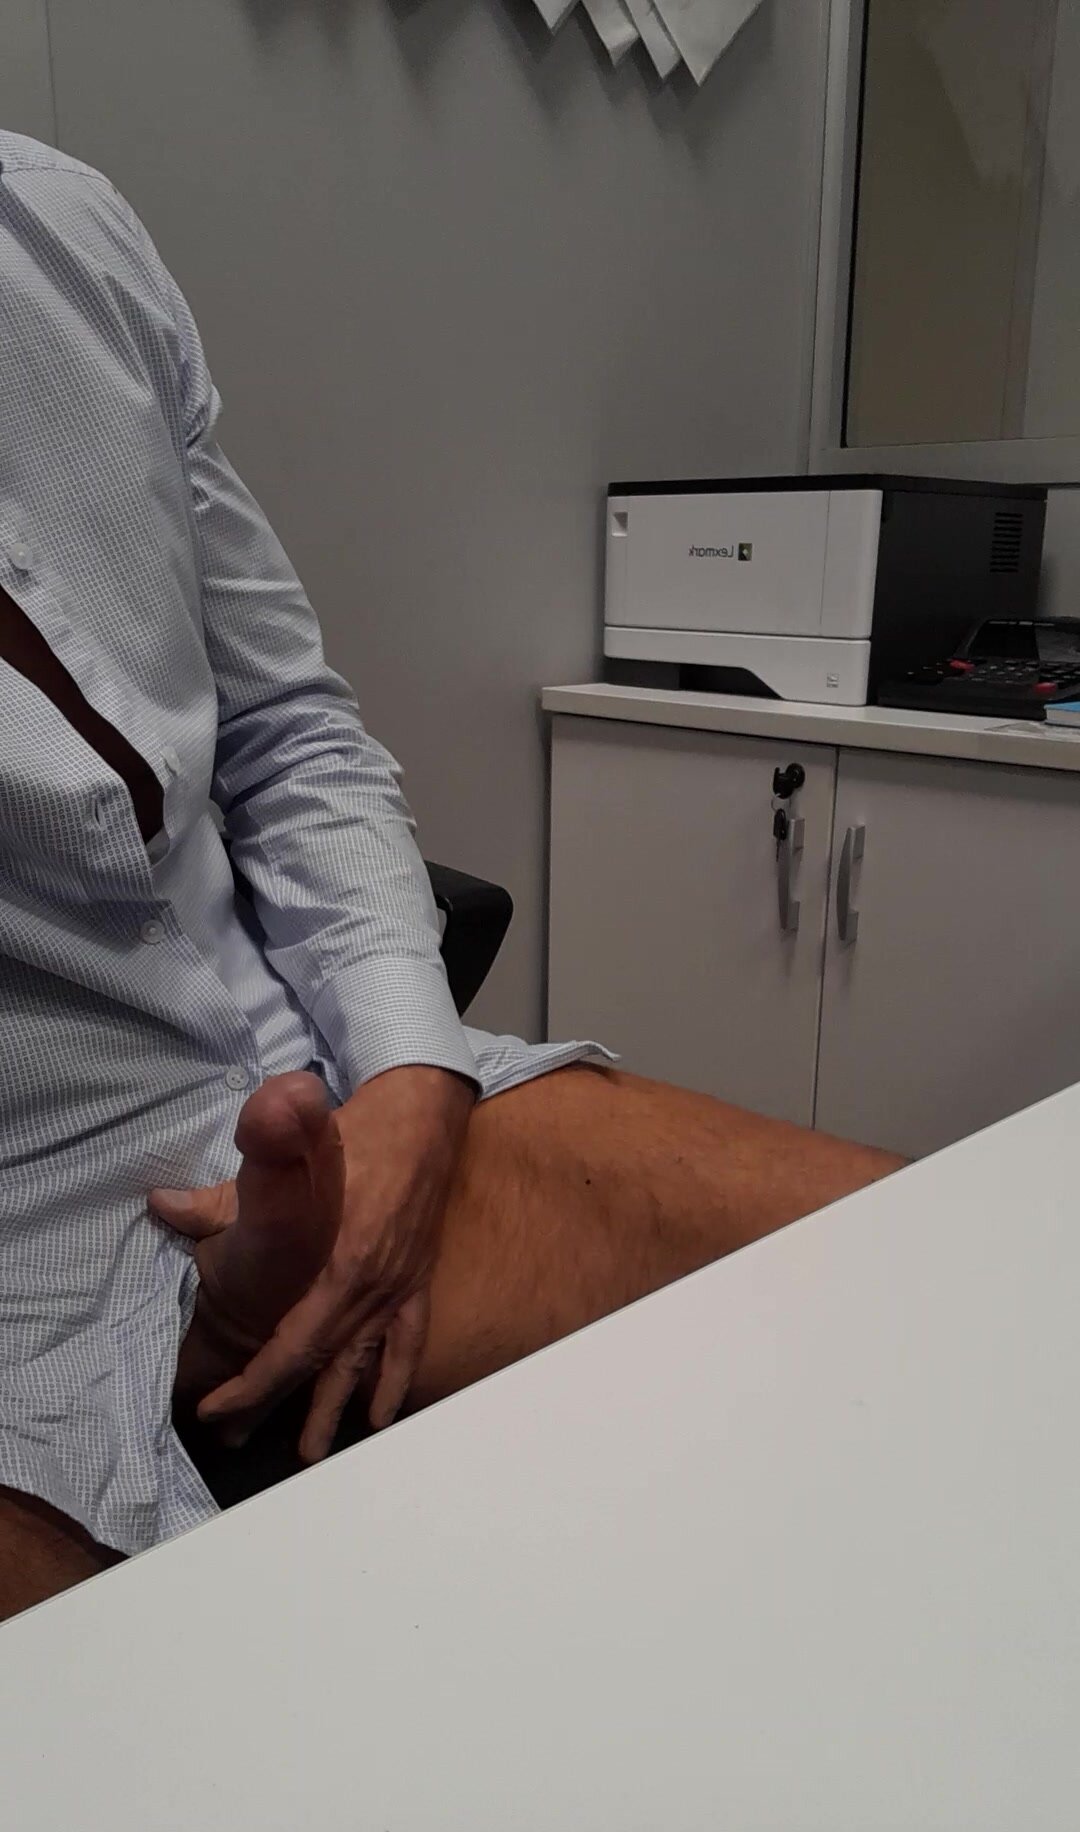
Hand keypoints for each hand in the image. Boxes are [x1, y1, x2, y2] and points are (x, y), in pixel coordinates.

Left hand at [195, 1066, 472, 1460]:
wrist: (424, 1115)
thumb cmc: (357, 1133)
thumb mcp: (292, 1160)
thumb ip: (224, 1196)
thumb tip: (162, 1206)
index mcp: (338, 1264)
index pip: (291, 1344)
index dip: (254, 1382)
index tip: (216, 1407)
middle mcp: (370, 1286)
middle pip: (321, 1363)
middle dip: (278, 1403)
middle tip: (240, 1439)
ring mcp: (398, 1286)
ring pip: (363, 1363)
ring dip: (335, 1409)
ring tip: (312, 1451)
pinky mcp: (417, 1279)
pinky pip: (408, 1341)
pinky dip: (395, 1380)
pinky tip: (380, 1413)